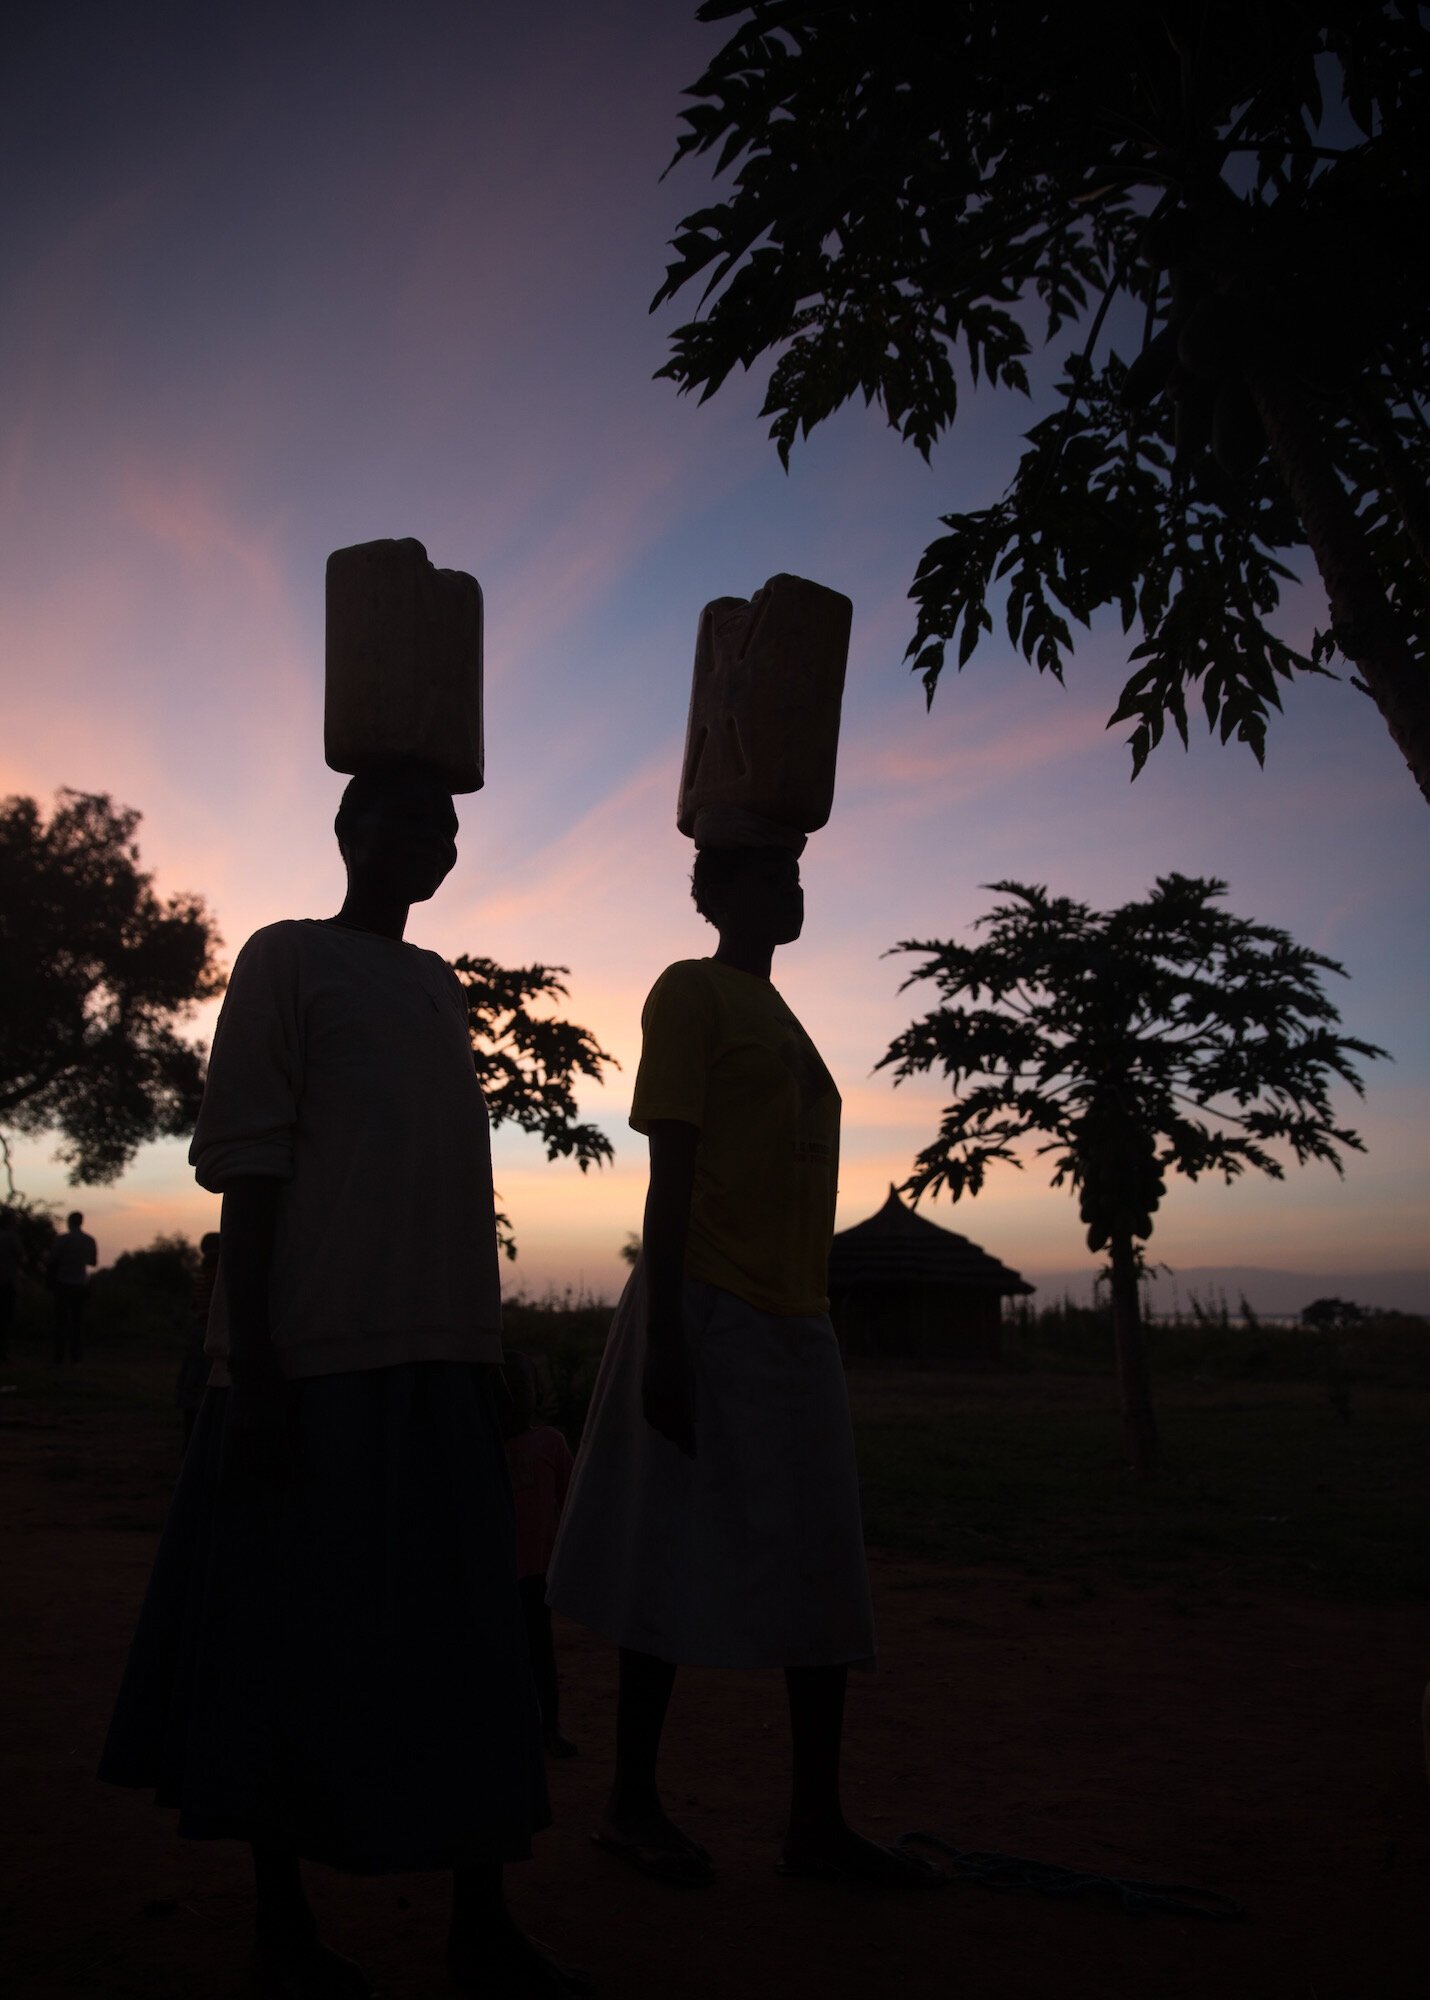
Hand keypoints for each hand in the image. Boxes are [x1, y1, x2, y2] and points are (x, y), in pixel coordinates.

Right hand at [225, 1344, 298, 1488]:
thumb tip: (300, 1456)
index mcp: (274, 1422)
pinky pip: (239, 1453)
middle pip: (266, 1462)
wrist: (251, 1369)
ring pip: (251, 1461)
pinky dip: (247, 1465)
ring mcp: (241, 1429)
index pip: (282, 1456)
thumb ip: (296, 1432)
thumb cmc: (276, 1385)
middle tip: (285, 1488)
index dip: (288, 1471)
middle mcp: (255, 1428)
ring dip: (262, 1475)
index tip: (294, 1481)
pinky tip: (255, 1473)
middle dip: (276, 1477)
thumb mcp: (292, 1406)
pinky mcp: (232, 1427)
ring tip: (272, 1484)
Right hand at [642, 1327, 695, 1457]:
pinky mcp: (644, 1388)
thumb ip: (692, 1401)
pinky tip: (661, 1426)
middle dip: (679, 1439)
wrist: (663, 1336)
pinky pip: (649, 1412)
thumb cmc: (683, 1356)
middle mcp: (666, 1393)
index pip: (685, 1423)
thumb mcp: (692, 1377)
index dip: (689, 1440)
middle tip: (687, 1450)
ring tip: (675, 1439)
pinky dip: (655, 1422)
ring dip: (667, 1432)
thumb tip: (694, 1422)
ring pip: (658, 1421)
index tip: (693, 1454)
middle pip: (671, 1425)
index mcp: (681, 1390)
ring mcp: (652, 1391)